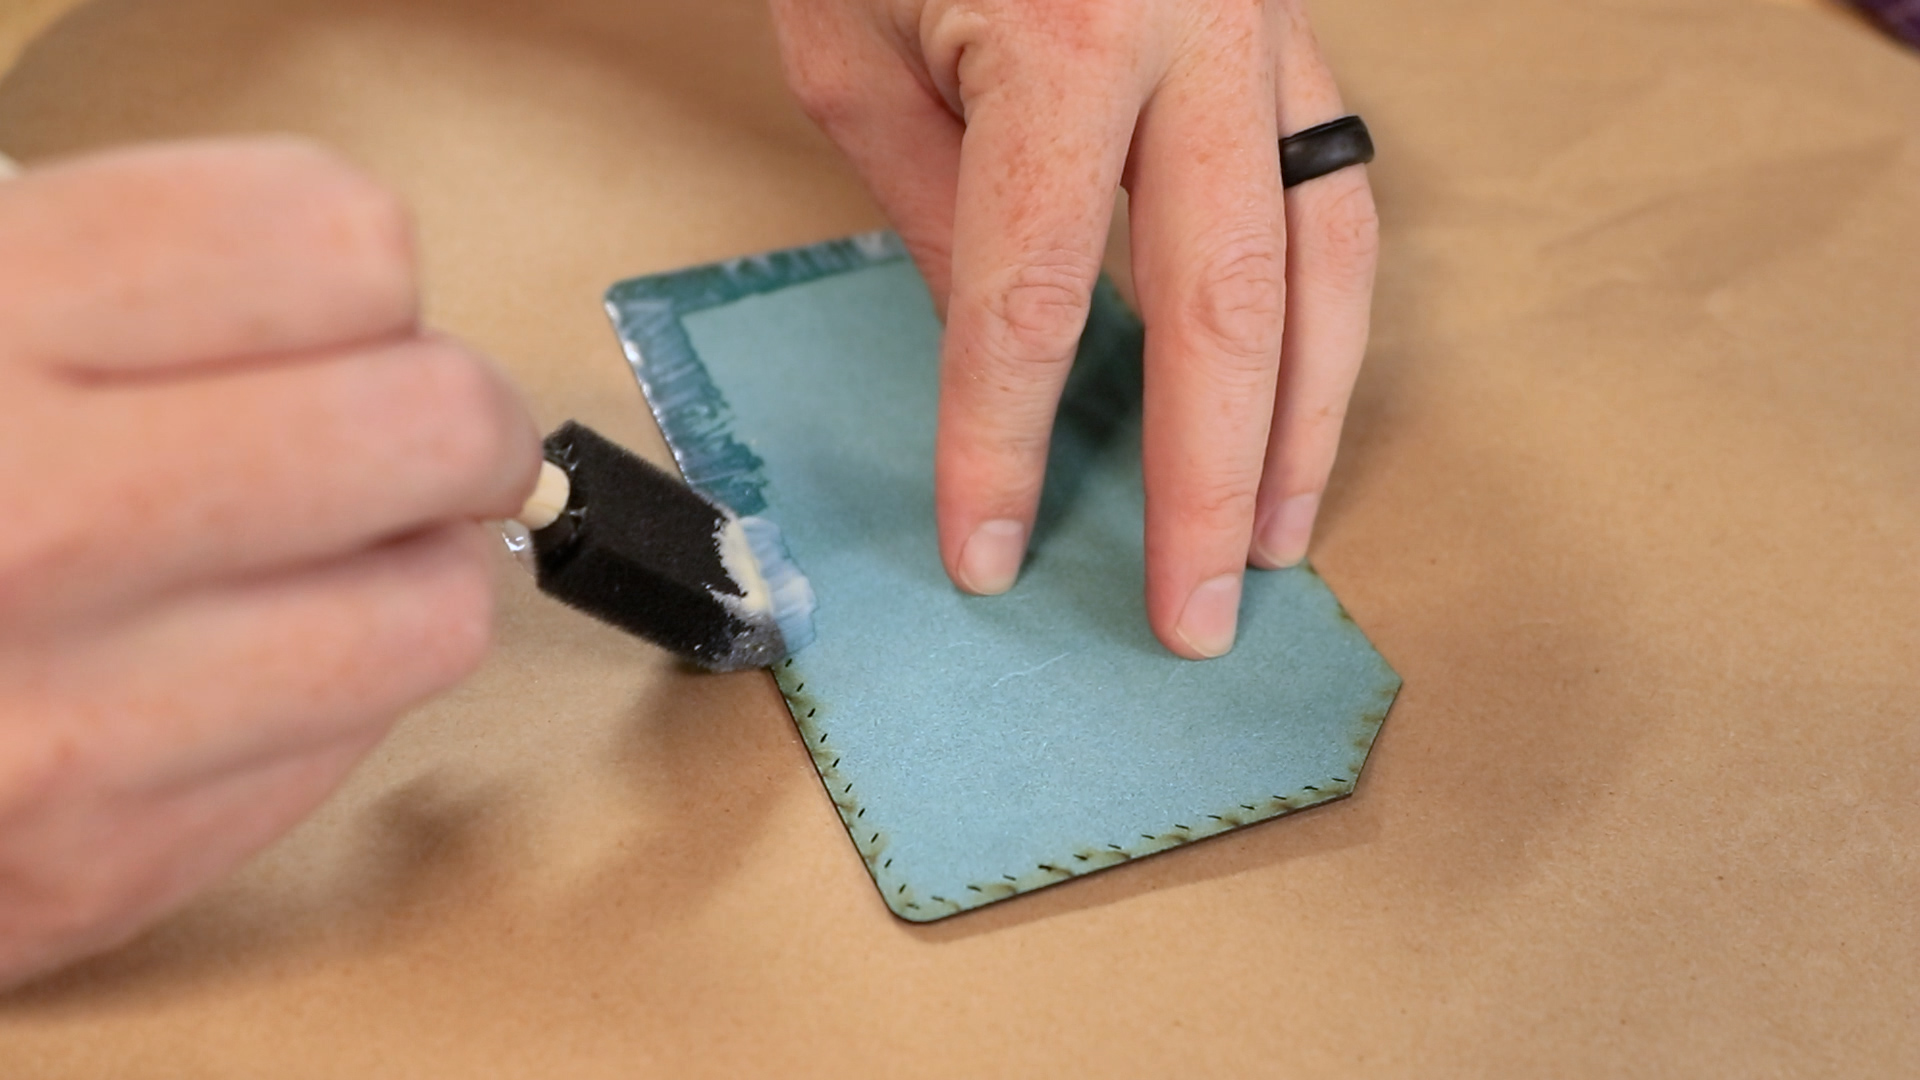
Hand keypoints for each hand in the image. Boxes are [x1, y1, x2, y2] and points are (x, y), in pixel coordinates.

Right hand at [0, 140, 540, 986]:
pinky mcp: (106, 862)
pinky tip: (226, 657)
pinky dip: (329, 689)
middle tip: (402, 429)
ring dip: (412, 570)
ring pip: (439, 610)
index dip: (366, 276)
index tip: (343, 309)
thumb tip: (376, 292)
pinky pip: (354, 743)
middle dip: (450, 420)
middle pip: (437, 427)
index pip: (342, 247)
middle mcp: (23, 521)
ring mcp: (67, 717)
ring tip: (325, 551)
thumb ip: (138, 267)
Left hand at [770, 0, 1377, 657]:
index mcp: (1065, 33)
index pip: (1033, 293)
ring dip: (1315, 415)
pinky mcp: (1293, 31)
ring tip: (1285, 538)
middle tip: (1201, 613)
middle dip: (1215, 478)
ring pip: (1329, 255)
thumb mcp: (853, 40)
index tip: (992, 551)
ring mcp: (1266, 27)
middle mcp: (1194, 33)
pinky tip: (1306, 397)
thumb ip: (928, 196)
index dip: (1007, 439)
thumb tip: (997, 342)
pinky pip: (1340, 192)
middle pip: (1227, 301)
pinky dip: (1330, 314)